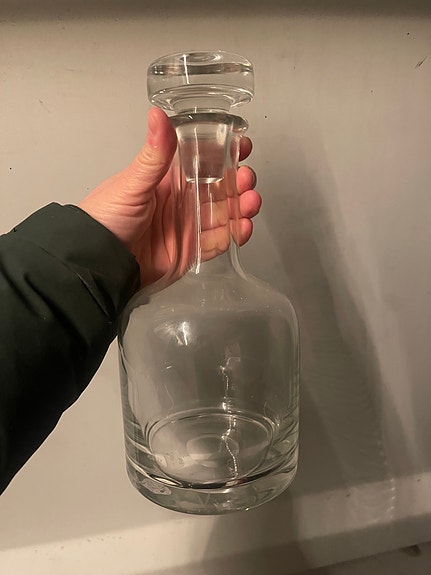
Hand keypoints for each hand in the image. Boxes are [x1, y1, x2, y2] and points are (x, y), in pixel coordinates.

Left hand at [79, 108, 260, 285]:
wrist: (99, 262)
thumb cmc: (107, 217)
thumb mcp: (132, 183)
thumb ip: (154, 155)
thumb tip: (158, 115)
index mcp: (168, 180)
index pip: (203, 162)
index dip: (224, 154)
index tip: (243, 145)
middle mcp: (181, 202)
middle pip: (219, 189)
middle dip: (239, 182)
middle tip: (246, 178)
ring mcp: (187, 227)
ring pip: (223, 214)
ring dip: (242, 206)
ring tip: (251, 201)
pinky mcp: (190, 252)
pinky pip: (217, 242)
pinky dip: (234, 234)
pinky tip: (244, 226)